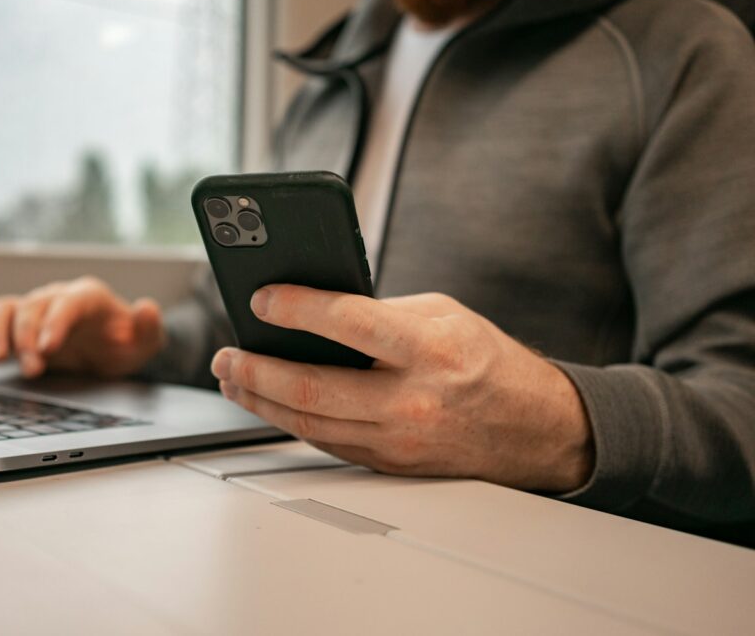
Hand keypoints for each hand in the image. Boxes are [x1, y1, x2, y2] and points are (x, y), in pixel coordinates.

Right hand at [0, 277, 164, 378]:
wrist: (113, 347)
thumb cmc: (126, 342)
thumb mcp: (146, 341)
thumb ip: (149, 327)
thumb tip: (147, 308)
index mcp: (86, 296)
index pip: (67, 302)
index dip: (55, 322)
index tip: (49, 347)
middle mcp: (54, 298)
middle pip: (32, 308)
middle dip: (28, 337)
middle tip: (32, 367)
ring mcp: (33, 313)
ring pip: (5, 311)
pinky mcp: (17, 332)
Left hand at [210, 286, 594, 492]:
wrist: (534, 428)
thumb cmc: (487, 362)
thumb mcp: (442, 315)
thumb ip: (381, 312)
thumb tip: (315, 310)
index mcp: (428, 349)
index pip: (349, 323)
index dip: (297, 308)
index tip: (262, 298)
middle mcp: (410, 400)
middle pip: (312, 388)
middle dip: (255, 370)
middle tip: (226, 354)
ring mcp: (397, 440)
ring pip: (308, 423)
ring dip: (260, 399)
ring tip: (233, 376)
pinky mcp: (388, 464)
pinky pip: (325, 441)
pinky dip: (289, 420)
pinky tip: (267, 401)